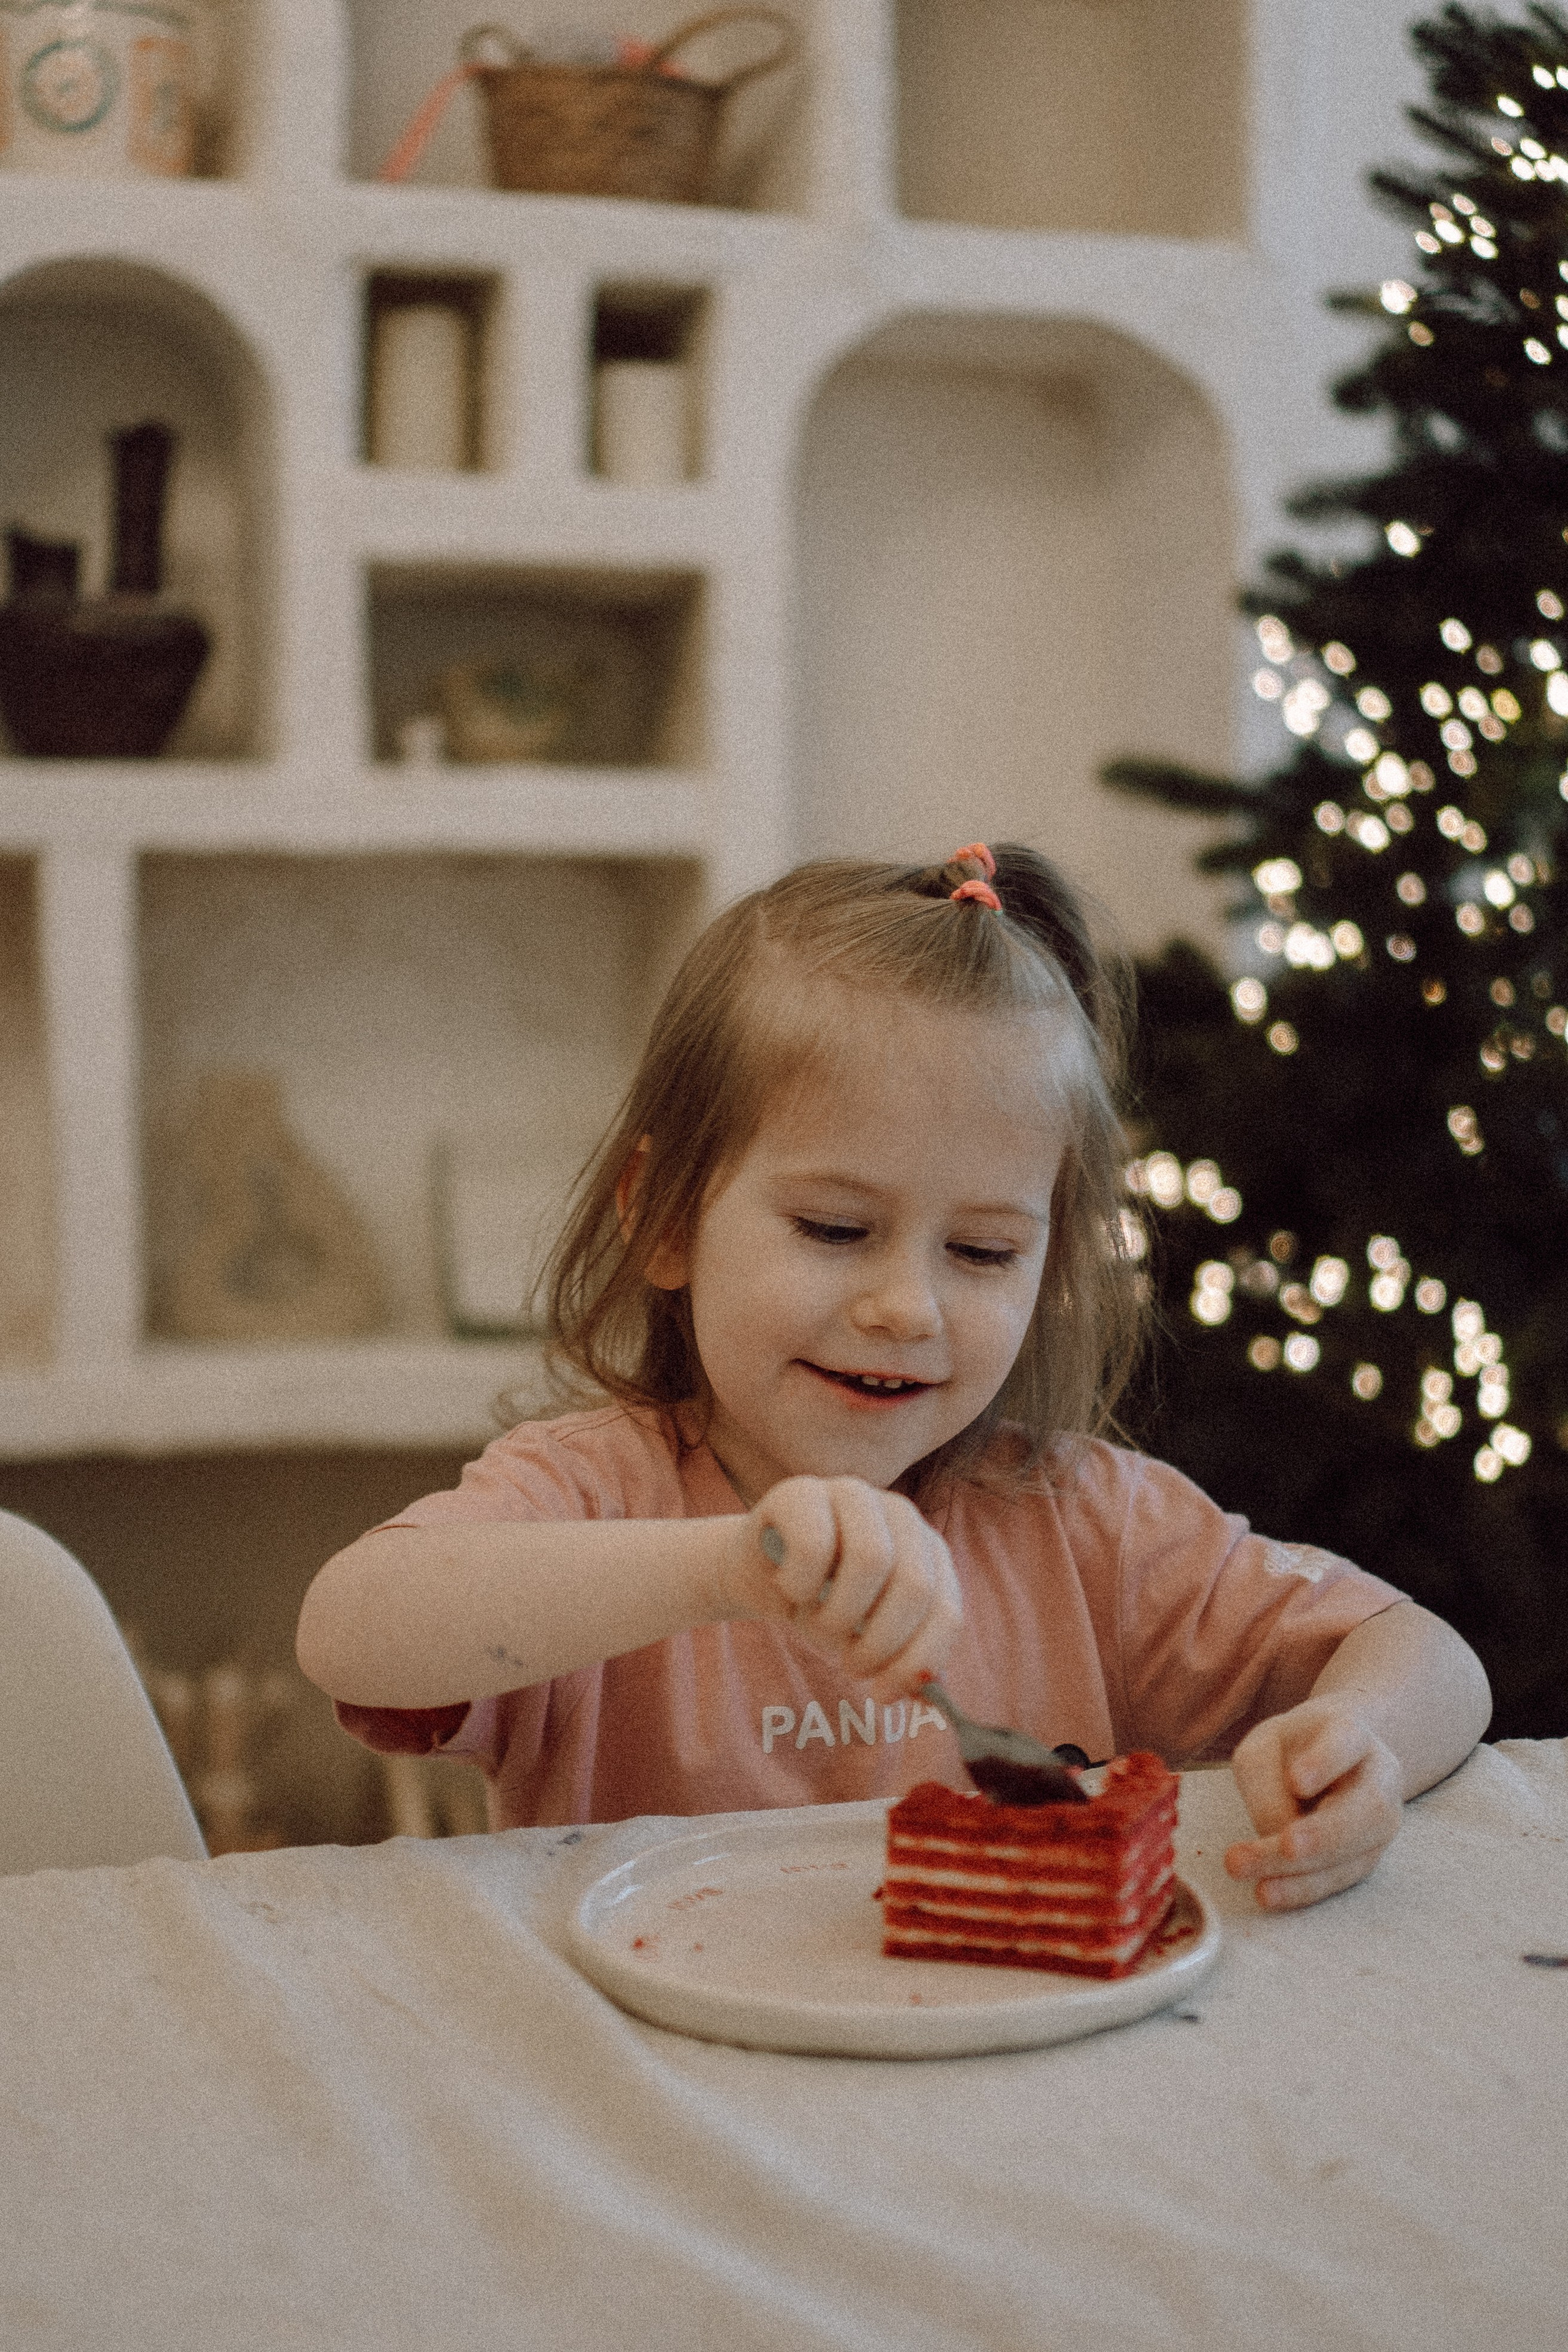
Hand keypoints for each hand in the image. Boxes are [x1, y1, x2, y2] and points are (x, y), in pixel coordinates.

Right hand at [723, 1477, 961, 1700]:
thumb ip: (903, 1662)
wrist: (760, 1577)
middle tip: (849, 1665)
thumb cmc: (824, 1607)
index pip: (946, 1611)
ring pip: (871, 1559)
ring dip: (838, 1615)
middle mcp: (901, 1514)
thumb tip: (930, 1694)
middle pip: (914, 1586)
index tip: (882, 1694)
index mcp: (930, 1551)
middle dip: (878, 1644)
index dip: (916, 1662)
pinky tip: (789, 1588)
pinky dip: (799, 1585)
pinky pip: (814, 1545)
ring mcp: (853, 1494)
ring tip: (818, 1625)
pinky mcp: (803, 1491)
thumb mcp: (868, 1639)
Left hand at [1224, 1695, 1404, 1910]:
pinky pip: (1340, 1878)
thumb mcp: (1263, 1750)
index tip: (1297, 1781)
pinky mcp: (1365, 1858)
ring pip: (1357, 1852)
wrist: (1323, 1762)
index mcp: (1351, 1734)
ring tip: (1260, 1885)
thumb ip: (1266, 1785)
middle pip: (1367, 1807)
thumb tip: (1276, 1835)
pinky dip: (1304, 1889)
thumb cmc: (1288, 1752)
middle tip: (1284, 1846)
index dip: (1324, 1762)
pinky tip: (1268, 1893)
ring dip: (1307, 1873)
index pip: (1346, 1741)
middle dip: (1325, 1834)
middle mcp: (1379, 1778)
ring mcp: (1379, 1823)